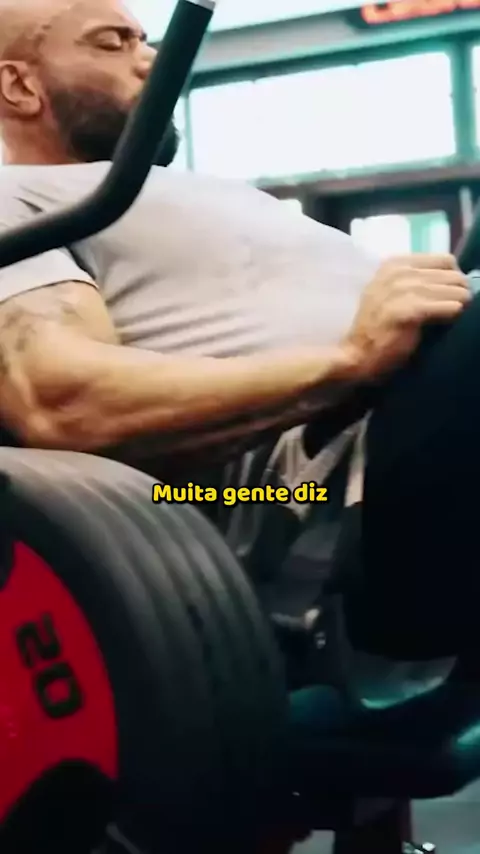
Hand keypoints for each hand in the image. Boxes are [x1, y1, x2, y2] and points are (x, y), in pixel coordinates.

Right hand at [343, 253, 471, 379]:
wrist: (357, 354)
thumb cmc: (378, 327)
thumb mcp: (391, 293)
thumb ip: (417, 281)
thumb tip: (456, 279)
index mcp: (395, 264)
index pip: (444, 260)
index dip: (455, 277)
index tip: (454, 293)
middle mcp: (397, 272)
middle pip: (451, 274)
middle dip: (461, 290)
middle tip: (462, 305)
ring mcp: (400, 289)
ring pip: (451, 288)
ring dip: (461, 301)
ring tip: (458, 313)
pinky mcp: (406, 310)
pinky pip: (445, 306)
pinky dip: (453, 311)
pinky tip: (452, 317)